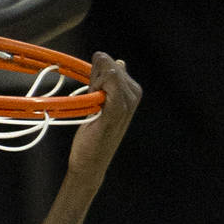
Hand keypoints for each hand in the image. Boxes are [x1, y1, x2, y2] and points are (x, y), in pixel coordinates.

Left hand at [67, 53, 141, 182]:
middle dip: (94, 77)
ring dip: (93, 84)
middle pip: (108, 64)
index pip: (111, 62)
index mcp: (132, 90)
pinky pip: (109, 80)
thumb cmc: (93, 135)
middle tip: (92, 101)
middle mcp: (134, 93)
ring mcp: (128, 101)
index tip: (92, 91)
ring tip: (94, 106)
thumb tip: (120, 61)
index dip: (95, 72)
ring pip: (107, 70)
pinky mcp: (118, 109)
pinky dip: (97, 87)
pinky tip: (95, 102)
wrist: (90, 162)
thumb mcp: (102, 104)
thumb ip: (110, 83)